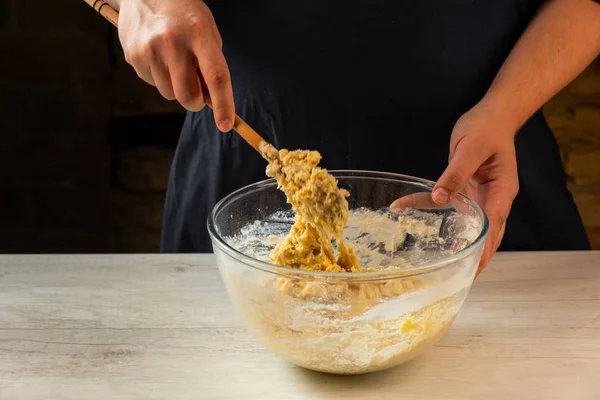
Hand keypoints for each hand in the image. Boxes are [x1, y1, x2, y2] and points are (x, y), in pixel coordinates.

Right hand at [117, 0, 233, 130]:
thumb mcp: (206, 30)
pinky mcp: (133, 56)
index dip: (223, 105)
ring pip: (169, 94)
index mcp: (198, 32)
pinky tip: (158, 56)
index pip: (216, 77)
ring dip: (176, 87)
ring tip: (174, 62)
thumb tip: (212, 99)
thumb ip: (211, 63)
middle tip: (198, 92)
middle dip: (196, 101)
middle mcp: (172, 41)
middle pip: (188, 95)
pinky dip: (160, 77)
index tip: (225, 125)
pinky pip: (153, 84)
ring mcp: (149, 49)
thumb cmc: (183, 14)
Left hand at [433, 102, 519, 276]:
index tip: (474, 267)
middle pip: (487, 233)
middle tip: (461, 277)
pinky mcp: (467, 188)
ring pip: (468, 223)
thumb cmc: (487, 128)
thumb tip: (439, 197)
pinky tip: (405, 207)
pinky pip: (448, 202)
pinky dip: (429, 206)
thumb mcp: (470, 149)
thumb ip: (455, 174)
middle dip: (476, 255)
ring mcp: (481, 194)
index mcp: (502, 191)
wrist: (492, 114)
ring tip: (443, 261)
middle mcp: (494, 197)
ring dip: (456, 240)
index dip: (483, 247)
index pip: (493, 225)